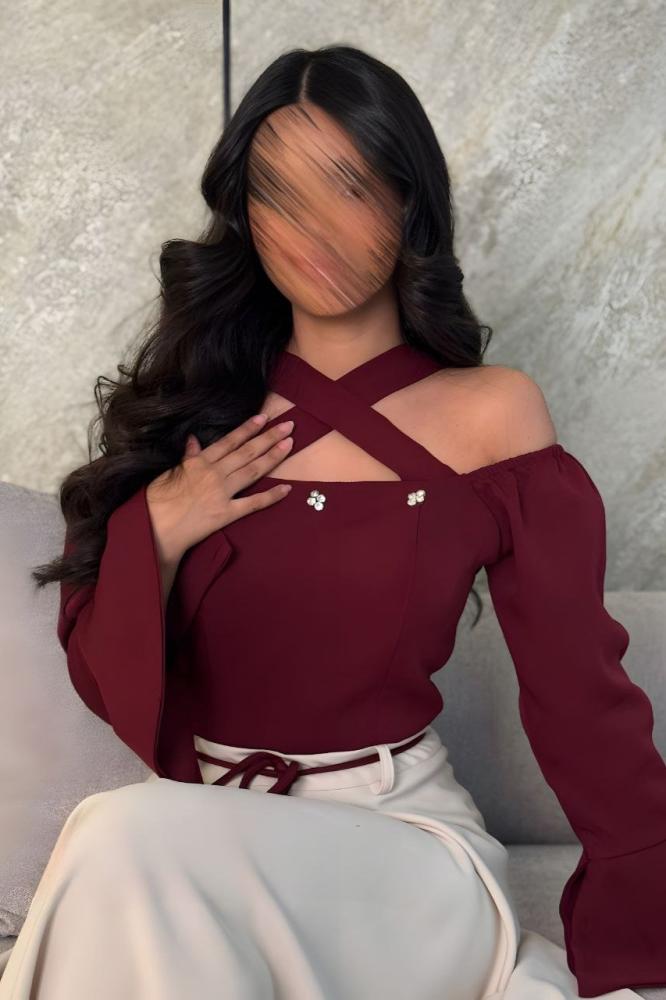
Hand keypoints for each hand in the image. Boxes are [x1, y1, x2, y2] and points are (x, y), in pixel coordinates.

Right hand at [146, 413, 293, 560]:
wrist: (155, 528)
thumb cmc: (157, 500)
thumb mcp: (170, 471)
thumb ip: (187, 457)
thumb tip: (193, 439)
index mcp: (200, 462)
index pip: (230, 441)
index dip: (248, 428)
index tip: (263, 418)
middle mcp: (214, 474)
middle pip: (247, 452)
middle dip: (269, 437)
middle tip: (288, 426)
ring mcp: (222, 493)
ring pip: (253, 470)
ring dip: (273, 456)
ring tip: (289, 444)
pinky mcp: (226, 513)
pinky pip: (253, 504)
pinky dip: (271, 496)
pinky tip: (287, 488)